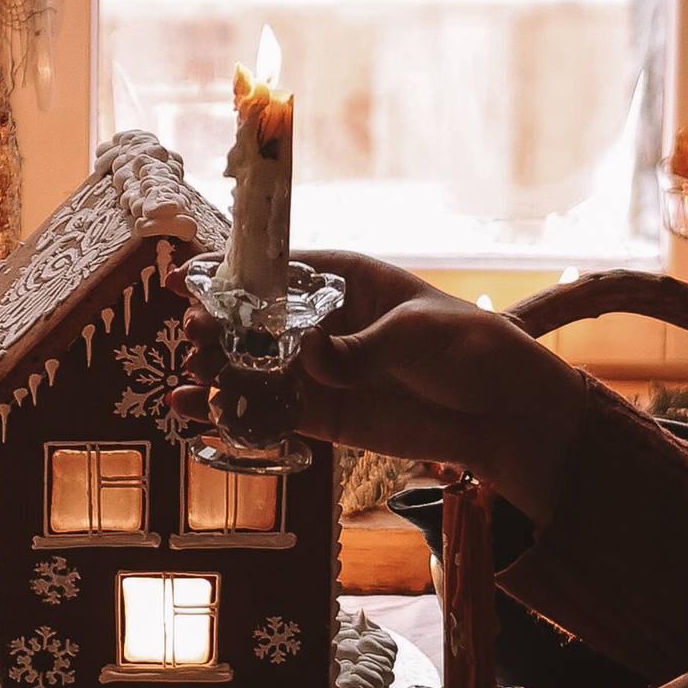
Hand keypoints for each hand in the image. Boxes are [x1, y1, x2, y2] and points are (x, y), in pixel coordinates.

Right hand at [170, 252, 599, 524]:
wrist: (503, 410)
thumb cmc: (469, 347)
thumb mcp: (418, 334)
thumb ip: (362, 347)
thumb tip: (314, 359)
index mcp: (346, 280)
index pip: (278, 271)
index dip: (232, 277)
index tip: (188, 280)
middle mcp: (324, 323)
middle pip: (256, 321)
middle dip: (218, 328)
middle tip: (193, 337)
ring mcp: (321, 371)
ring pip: (254, 367)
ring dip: (215, 370)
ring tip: (185, 378)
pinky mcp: (324, 415)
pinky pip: (270, 411)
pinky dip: (232, 411)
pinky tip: (194, 411)